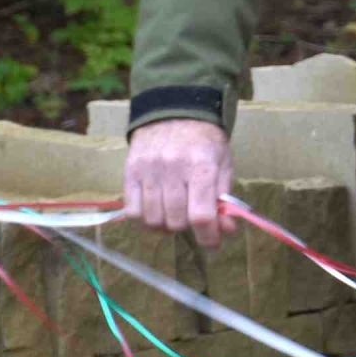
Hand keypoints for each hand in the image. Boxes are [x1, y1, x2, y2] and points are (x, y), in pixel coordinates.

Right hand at [120, 118, 236, 249]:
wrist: (175, 112)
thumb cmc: (205, 142)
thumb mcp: (223, 165)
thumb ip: (224, 199)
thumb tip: (226, 230)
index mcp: (201, 167)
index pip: (202, 214)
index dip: (208, 237)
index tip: (213, 244)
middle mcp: (172, 169)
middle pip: (176, 220)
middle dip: (188, 228)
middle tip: (193, 221)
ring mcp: (148, 171)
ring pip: (153, 220)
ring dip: (166, 226)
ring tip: (175, 217)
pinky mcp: (130, 172)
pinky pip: (131, 211)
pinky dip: (144, 221)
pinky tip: (156, 214)